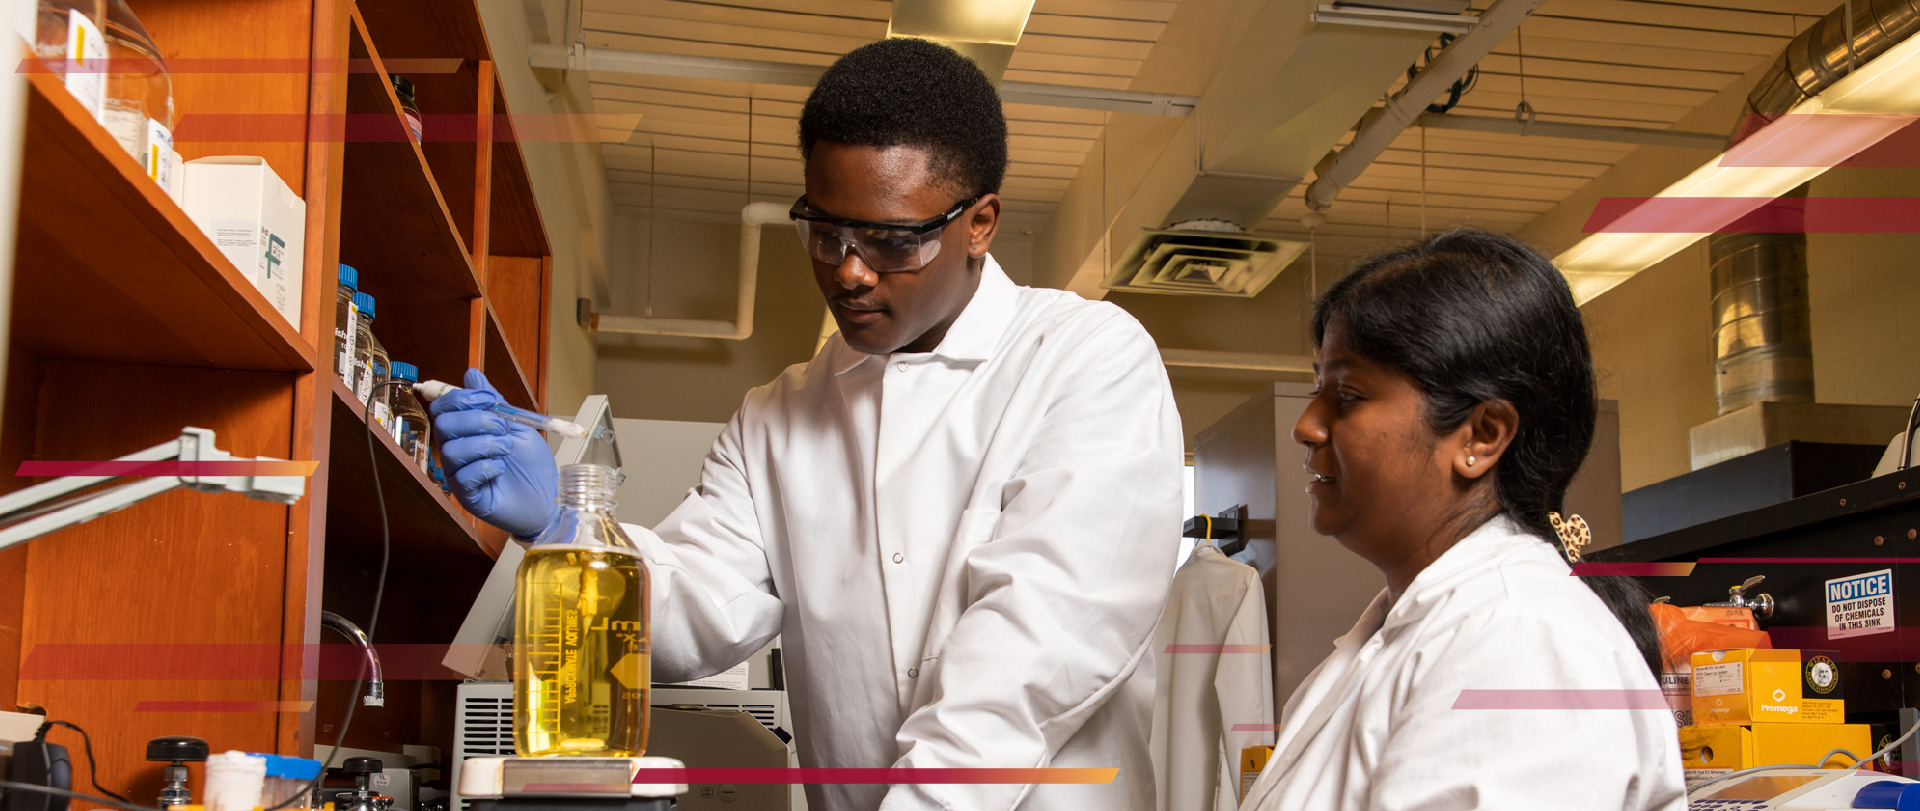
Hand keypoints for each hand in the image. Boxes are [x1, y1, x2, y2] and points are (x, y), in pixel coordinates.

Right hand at [431, 368, 559, 539]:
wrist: (550, 498)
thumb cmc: (532, 465)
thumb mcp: (516, 425)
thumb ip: (493, 401)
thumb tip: (471, 374)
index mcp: (466, 433)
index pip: (444, 408)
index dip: (463, 399)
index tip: (491, 400)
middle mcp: (458, 453)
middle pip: (443, 426)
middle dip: (475, 420)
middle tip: (502, 428)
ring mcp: (460, 476)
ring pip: (450, 451)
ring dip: (484, 444)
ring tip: (507, 448)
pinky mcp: (468, 497)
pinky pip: (462, 478)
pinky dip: (484, 467)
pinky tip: (500, 469)